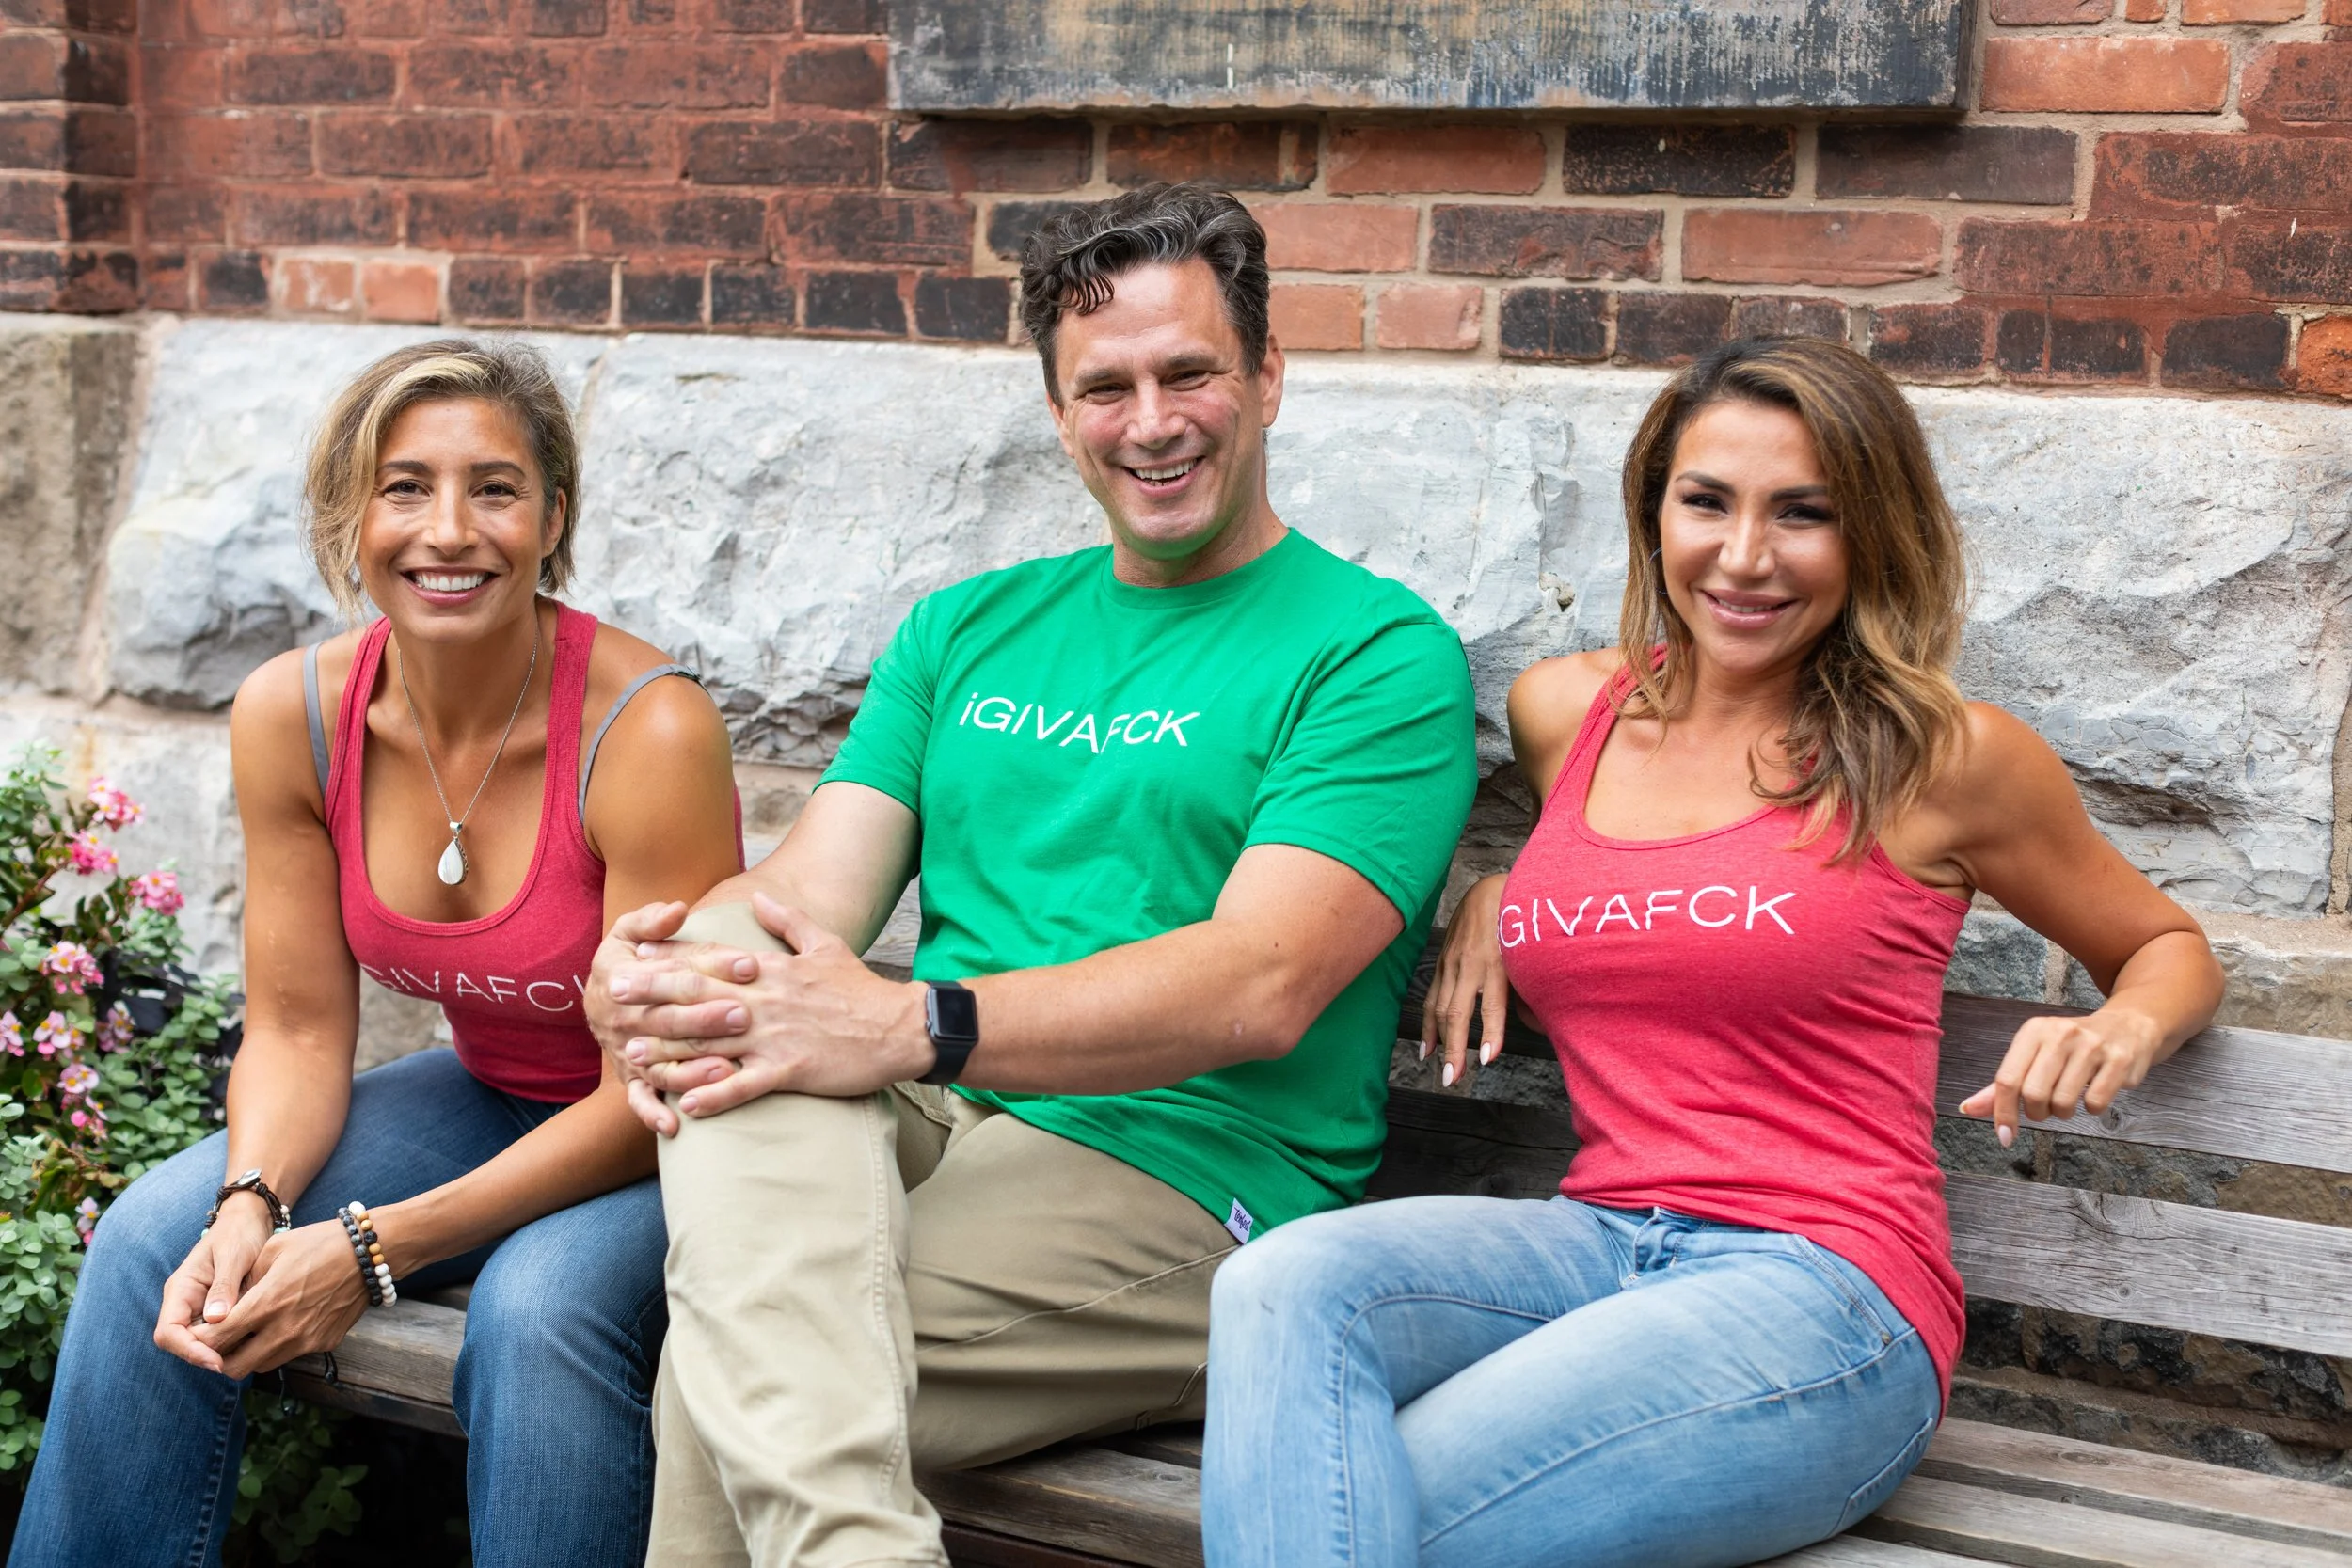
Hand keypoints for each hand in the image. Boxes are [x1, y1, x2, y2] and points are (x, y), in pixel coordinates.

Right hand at [152, 1194, 275, 1373]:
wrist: (248, 1221)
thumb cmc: (238, 1233)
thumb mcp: (233, 1255)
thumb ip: (224, 1285)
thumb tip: (215, 1318)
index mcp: (180, 1290)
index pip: (168, 1333)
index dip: (188, 1351)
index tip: (215, 1360)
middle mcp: (184, 1304)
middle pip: (183, 1344)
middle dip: (206, 1355)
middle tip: (238, 1359)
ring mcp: (199, 1310)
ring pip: (201, 1343)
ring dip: (220, 1350)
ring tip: (249, 1350)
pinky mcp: (217, 1313)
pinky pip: (219, 1334)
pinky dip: (232, 1341)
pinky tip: (254, 1340)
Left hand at [186, 1218, 371, 1380]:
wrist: (369, 1253)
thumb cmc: (318, 1244)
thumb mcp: (272, 1252)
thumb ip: (243, 1284)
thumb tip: (223, 1308)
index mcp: (266, 1304)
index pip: (216, 1339)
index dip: (199, 1340)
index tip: (197, 1332)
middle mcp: (284, 1330)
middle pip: (235, 1367)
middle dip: (221, 1357)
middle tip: (221, 1340)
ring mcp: (306, 1341)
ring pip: (261, 1366)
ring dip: (250, 1354)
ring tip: (251, 1332)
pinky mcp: (325, 1343)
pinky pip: (290, 1355)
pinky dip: (279, 1347)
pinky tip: (286, 1323)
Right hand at [592, 900, 758, 1135]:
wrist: (598, 996)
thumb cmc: (629, 959)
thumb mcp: (630, 932)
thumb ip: (652, 920)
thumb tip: (677, 910)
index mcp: (625, 977)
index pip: (674, 971)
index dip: (713, 965)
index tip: (751, 964)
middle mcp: (624, 1018)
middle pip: (669, 1019)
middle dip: (708, 1018)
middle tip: (746, 1015)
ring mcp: (626, 1051)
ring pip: (660, 1063)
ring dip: (691, 1069)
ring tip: (727, 1069)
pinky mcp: (630, 1078)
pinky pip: (639, 1099)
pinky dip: (653, 1114)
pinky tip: (675, 1127)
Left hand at [618, 894, 929, 1119]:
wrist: (901, 1027)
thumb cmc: (861, 989)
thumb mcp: (826, 944)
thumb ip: (788, 921)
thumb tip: (757, 900)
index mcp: (771, 971)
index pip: (712, 961)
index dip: (670, 959)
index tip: (633, 956)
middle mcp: (766, 1002)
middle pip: (699, 997)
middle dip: (652, 995)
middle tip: (613, 995)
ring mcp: (777, 1037)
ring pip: (712, 1044)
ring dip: (669, 1050)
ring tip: (632, 1057)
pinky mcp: (792, 1070)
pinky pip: (746, 1085)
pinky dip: (716, 1094)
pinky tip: (688, 1104)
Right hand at [1424, 875, 1511, 1089]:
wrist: (1489, 889)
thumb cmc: (1516, 922)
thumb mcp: (1529, 951)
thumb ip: (1529, 987)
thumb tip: (1532, 1023)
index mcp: (1496, 962)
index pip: (1492, 1005)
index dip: (1490, 1033)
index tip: (1488, 1059)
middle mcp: (1469, 964)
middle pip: (1457, 1013)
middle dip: (1455, 1049)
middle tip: (1455, 1078)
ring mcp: (1451, 963)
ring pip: (1439, 1009)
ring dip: (1440, 1043)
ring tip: (1443, 1072)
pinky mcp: (1442, 963)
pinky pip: (1431, 999)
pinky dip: (1428, 1026)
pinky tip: (1427, 1049)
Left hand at [1958, 1005, 2162, 1147]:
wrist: (2129, 1026)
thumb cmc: (2072, 1047)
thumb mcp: (2034, 1055)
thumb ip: (2002, 1085)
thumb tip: (1967, 1109)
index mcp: (2033, 1031)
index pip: (2007, 1079)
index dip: (2003, 1113)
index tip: (2005, 1136)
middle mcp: (2060, 1034)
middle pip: (2033, 1094)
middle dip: (2037, 1113)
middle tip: (2045, 1109)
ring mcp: (2092, 1046)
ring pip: (2063, 1102)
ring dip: (2063, 1113)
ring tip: (2069, 1098)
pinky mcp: (2119, 1061)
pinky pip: (2095, 1103)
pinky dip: (2093, 1109)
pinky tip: (2096, 1091)